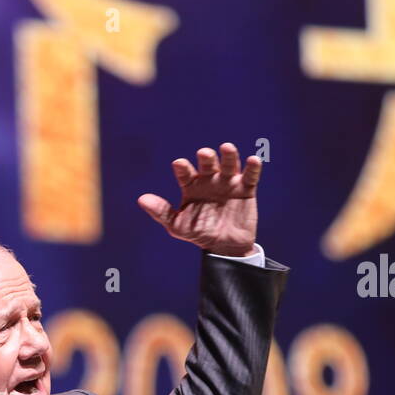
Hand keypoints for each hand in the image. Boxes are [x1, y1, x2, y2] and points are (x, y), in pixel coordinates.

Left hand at [137, 142, 260, 254]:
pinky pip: (250, 176)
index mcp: (191, 185)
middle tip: (204, 153)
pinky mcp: (245, 189)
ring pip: (229, 164)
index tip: (179, 164)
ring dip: (228, 155)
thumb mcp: (177, 225)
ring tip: (227, 148)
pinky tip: (253, 160)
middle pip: (207, 164)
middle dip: (206, 157)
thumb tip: (141, 199)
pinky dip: (253, 168)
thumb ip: (161, 211)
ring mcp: (228, 182)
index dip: (182, 168)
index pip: (185, 173)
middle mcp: (209, 179)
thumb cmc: (199, 232)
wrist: (224, 246)